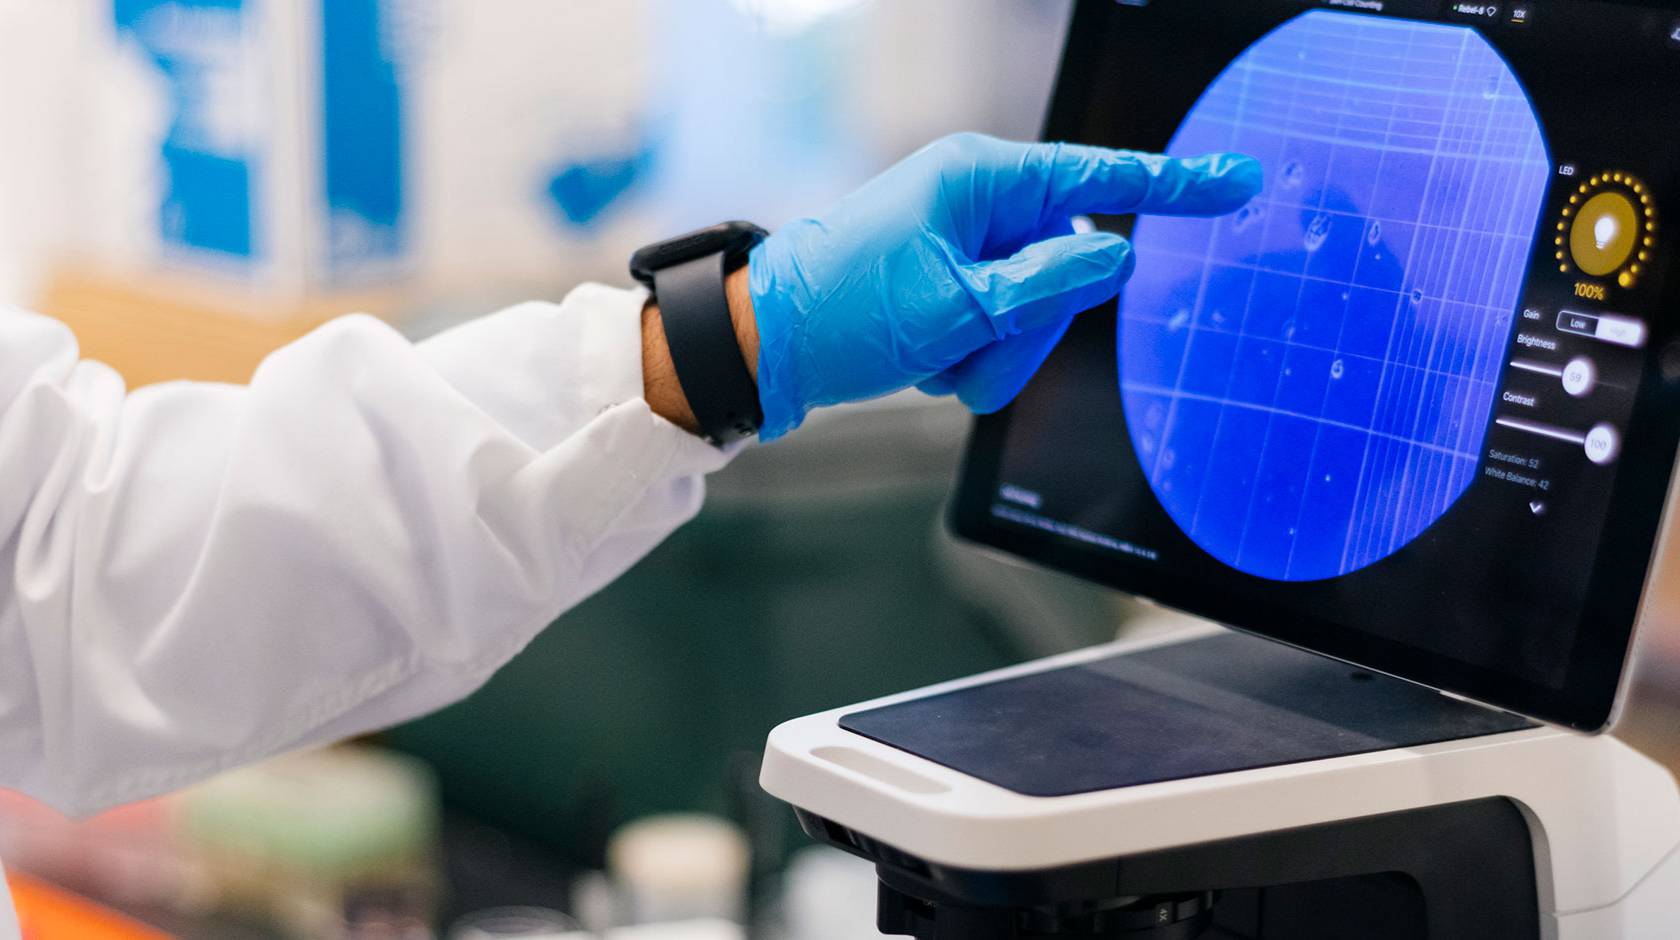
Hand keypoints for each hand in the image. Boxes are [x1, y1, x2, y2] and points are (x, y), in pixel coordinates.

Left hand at [746, 133, 1261, 439]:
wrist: (764, 347)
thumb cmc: (846, 311)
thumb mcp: (958, 305)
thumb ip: (1049, 284)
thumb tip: (1115, 256)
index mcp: (982, 180)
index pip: (1101, 179)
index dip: (1175, 185)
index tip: (1239, 179)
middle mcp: (981, 208)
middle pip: (1070, 270)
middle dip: (1030, 327)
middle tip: (966, 344)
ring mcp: (969, 252)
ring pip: (1038, 318)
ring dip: (994, 356)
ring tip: (934, 359)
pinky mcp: (956, 292)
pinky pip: (1003, 338)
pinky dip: (972, 364)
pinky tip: (923, 364)